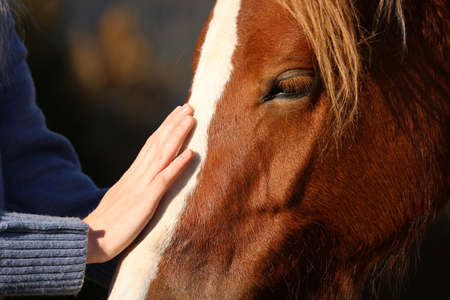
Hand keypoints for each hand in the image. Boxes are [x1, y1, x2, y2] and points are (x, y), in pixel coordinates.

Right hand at [83, 104, 194, 263]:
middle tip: (188, 106)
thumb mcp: (121, 199)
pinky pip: (165, 179)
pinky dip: (178, 164)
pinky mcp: (146, 200)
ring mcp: (141, 185)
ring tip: (190, 118)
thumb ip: (133, 187)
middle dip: (174, 123)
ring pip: (162, 154)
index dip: (165, 128)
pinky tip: (191, 152)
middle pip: (158, 143)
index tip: (176, 113)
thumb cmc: (106, 224)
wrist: (88, 239)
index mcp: (132, 174)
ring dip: (178, 135)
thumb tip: (143, 182)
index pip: (151, 145)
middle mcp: (137, 175)